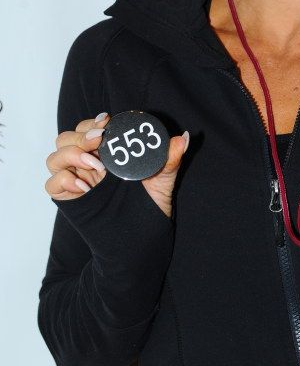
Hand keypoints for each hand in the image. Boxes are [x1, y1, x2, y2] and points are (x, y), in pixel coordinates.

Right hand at [45, 112, 188, 217]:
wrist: (139, 243)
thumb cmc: (148, 210)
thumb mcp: (162, 182)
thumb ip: (169, 160)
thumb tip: (182, 138)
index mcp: (107, 154)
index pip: (89, 129)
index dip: (93, 122)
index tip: (107, 122)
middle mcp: (88, 164)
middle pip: (67, 138)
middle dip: (80, 135)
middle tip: (98, 140)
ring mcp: (76, 180)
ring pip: (55, 157)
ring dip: (71, 154)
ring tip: (95, 165)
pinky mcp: (68, 199)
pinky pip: (52, 184)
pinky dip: (63, 180)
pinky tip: (85, 187)